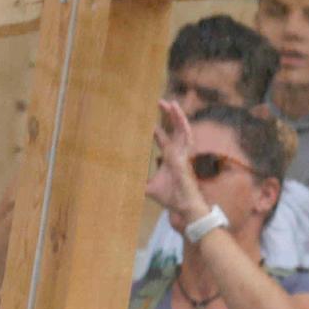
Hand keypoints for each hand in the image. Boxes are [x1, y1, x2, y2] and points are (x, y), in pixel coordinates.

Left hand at [144, 97, 203, 227]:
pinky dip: (183, 124)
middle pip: (173, 129)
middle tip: (159, 102)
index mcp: (169, 157)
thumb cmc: (170, 197)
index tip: (149, 120)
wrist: (182, 206)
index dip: (157, 129)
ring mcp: (182, 153)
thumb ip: (139, 182)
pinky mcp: (184, 156)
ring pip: (181, 129)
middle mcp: (177, 152)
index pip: (163, 138)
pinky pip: (186, 136)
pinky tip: (178, 114)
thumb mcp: (148, 188)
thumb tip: (122, 183)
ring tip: (171, 103)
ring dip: (177, 115)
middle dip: (167, 116)